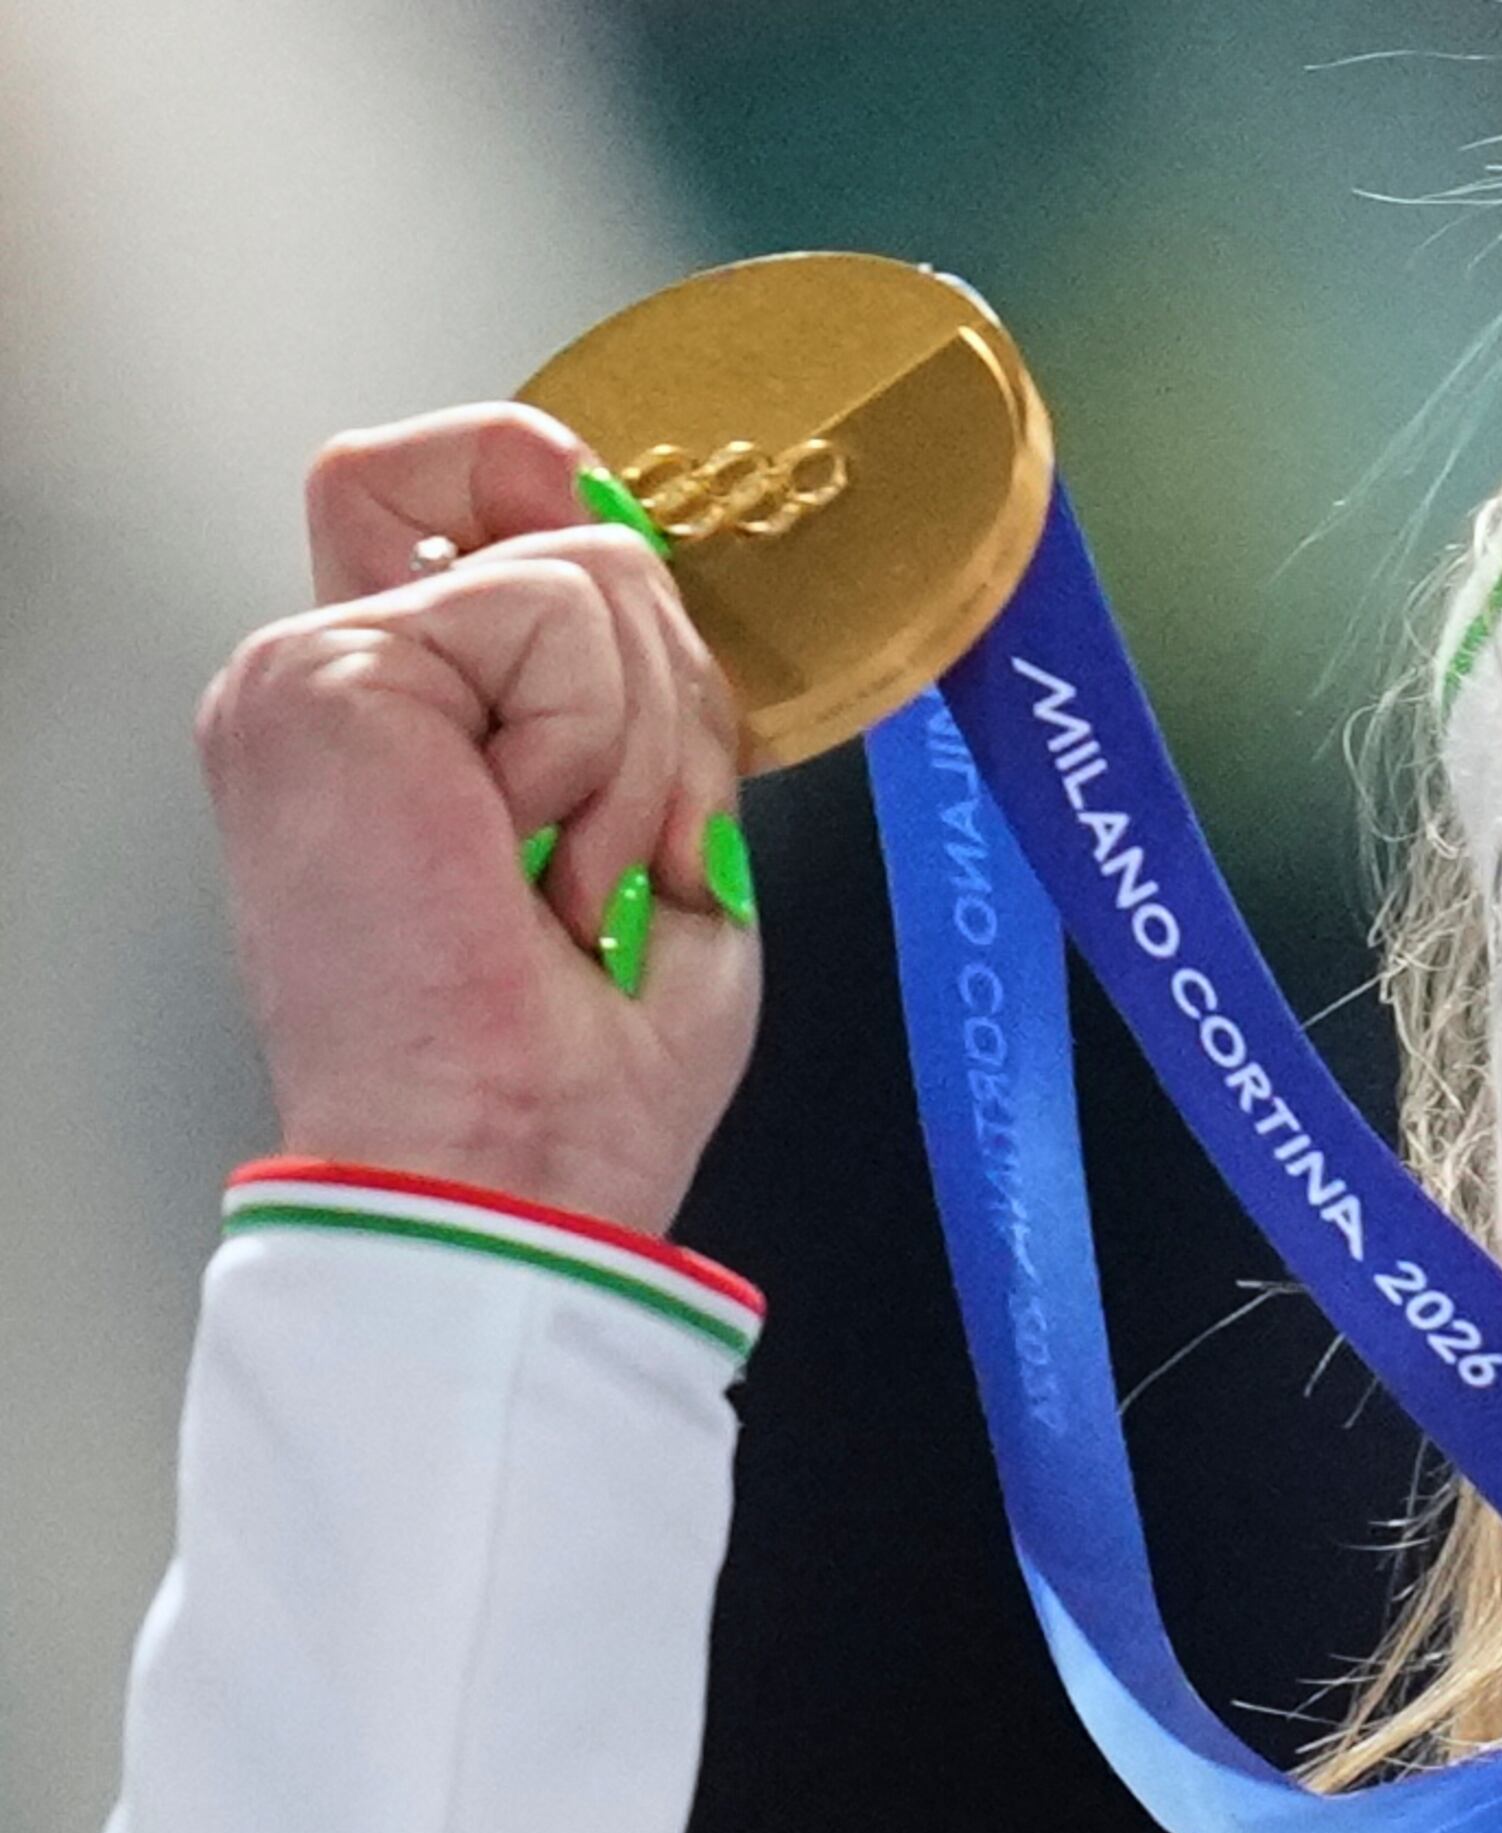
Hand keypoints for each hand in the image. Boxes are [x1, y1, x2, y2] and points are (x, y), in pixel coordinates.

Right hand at [198, 403, 759, 1235]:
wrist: (513, 1166)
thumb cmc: (576, 1059)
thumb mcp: (648, 830)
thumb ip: (627, 684)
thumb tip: (641, 548)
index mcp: (403, 712)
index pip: (470, 477)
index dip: (574, 498)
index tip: (649, 637)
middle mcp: (337, 674)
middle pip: (565, 522)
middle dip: (667, 695)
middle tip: (616, 852)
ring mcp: (315, 665)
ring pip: (587, 572)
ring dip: (641, 751)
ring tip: (568, 879)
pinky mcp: (327, 673)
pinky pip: (554, 612)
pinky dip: (595, 750)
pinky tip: (525, 859)